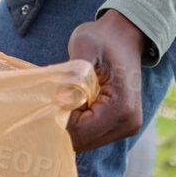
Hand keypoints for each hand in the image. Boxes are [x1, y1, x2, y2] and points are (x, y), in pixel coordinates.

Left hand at [63, 10, 147, 153]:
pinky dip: (77, 122)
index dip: (58, 119)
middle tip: (52, 97)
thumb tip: (58, 103)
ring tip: (65, 96)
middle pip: (82, 140)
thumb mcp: (84, 46)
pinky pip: (90, 134)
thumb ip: (72, 74)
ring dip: (69, 123)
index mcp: (122, 107)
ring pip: (85, 140)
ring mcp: (126, 127)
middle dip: (62, 123)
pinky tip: (74, 102)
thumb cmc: (102, 38)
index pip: (80, 131)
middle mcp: (128, 124)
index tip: (47, 98)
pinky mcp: (120, 126)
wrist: (124, 35)